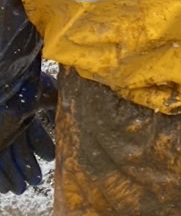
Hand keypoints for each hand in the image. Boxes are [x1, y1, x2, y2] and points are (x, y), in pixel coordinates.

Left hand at [0, 74, 55, 195]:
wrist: (6, 88)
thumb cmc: (25, 87)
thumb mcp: (45, 93)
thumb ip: (58, 101)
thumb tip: (77, 105)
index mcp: (24, 110)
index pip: (34, 133)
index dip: (42, 147)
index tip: (53, 157)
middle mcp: (11, 124)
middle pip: (20, 149)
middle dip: (28, 166)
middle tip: (37, 181)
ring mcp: (2, 135)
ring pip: (8, 159)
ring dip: (15, 175)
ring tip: (22, 189)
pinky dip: (1, 177)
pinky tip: (7, 188)